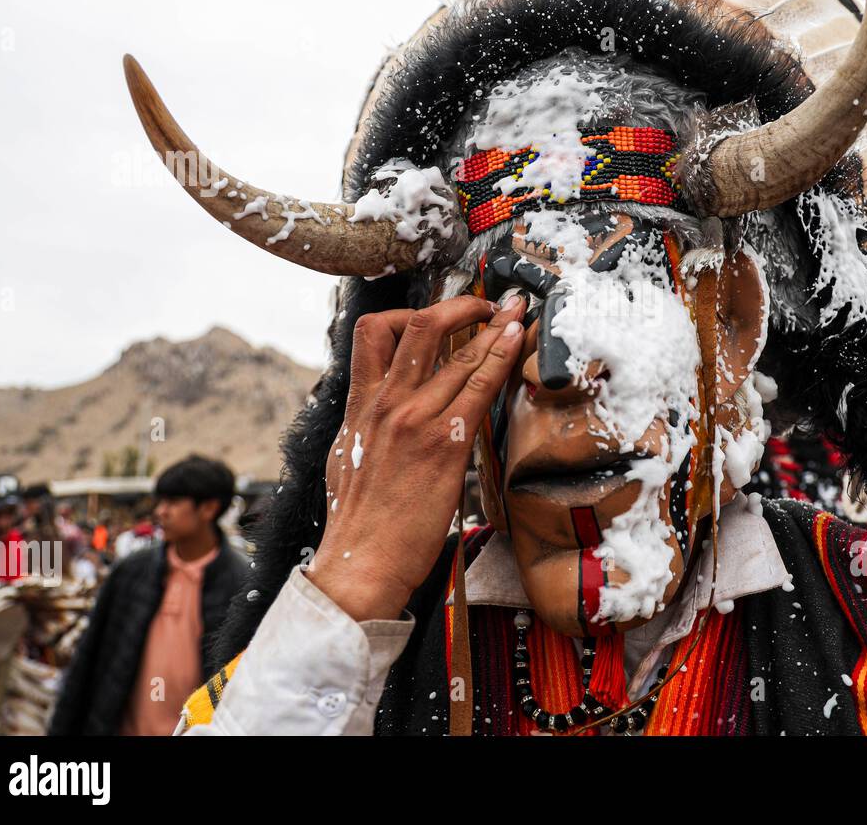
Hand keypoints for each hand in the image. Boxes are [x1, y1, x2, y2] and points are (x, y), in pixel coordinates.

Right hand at [306, 294, 526, 621]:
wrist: (360, 563)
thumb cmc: (358, 523)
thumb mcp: (348, 459)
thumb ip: (367, 426)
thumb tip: (382, 413)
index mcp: (359, 406)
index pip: (374, 333)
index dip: (411, 312)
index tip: (439, 312)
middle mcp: (385, 404)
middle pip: (419, 327)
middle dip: (458, 306)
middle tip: (485, 303)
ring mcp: (414, 420)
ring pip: (457, 352)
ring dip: (492, 325)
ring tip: (516, 310)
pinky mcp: (444, 444)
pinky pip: (479, 387)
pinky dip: (501, 357)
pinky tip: (517, 340)